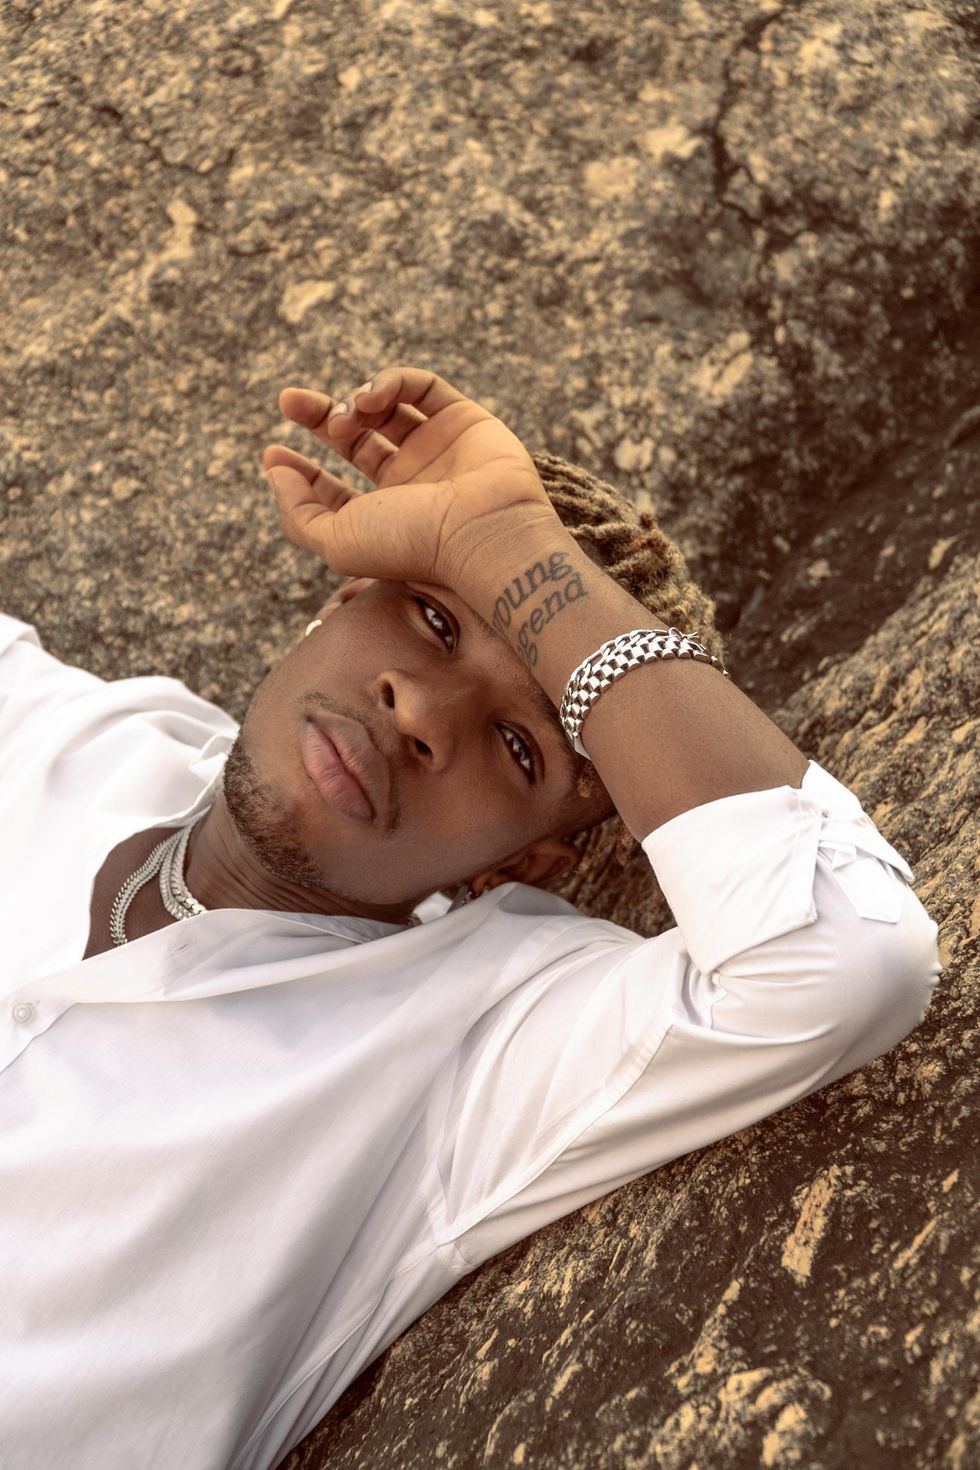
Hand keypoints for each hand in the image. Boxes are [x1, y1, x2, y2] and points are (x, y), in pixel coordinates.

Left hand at [262, 365, 563, 591]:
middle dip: (319, 417)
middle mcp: (410, 484)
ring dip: (353, 404)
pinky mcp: (463, 419)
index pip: (334, 489)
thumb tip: (275, 472)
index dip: (300, 471)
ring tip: (345, 418)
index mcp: (382, 518)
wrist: (480, 533)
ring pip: (386, 410)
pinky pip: (422, 387)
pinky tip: (370, 397)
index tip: (273, 453)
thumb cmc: (410, 545)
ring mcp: (437, 449)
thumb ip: (297, 512)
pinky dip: (391, 382)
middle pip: (356, 439)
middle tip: (289, 401)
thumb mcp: (335, 541)